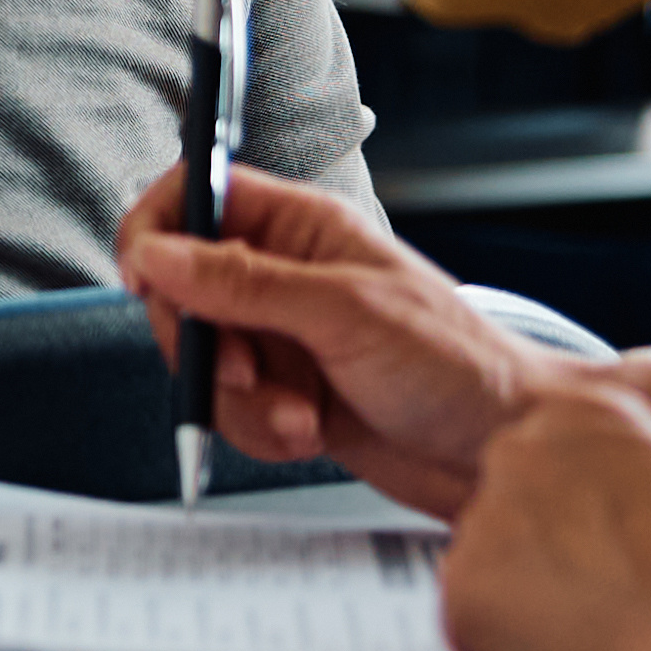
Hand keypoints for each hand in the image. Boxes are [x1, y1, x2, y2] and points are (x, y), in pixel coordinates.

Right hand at [119, 165, 541, 518]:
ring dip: (239, 401)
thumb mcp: (344, 312)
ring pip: (204, 360)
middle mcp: (286, 277)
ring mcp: (285, 339)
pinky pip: (230, 410)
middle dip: (206, 344)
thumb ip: (243, 283)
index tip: (145, 277)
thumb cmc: (458, 365)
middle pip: (184, 290)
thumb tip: (159, 254)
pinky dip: (258, 431)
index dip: (158, 230)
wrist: (506, 452)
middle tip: (246, 370)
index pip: (200, 197)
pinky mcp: (287, 395)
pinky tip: (309, 432)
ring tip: (299, 415)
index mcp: (304, 228)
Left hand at [442, 377, 650, 650]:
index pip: (544, 466)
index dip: (579, 526)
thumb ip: (624, 477)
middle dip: (541, 560)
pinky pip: (471, 631)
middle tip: (607, 598)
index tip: (612, 554)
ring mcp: (482, 514)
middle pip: (504, 514)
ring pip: (487, 575)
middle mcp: (517, 447)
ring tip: (606, 629)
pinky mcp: (464, 585)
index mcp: (579, 412)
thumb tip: (611, 516)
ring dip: (527, 608)